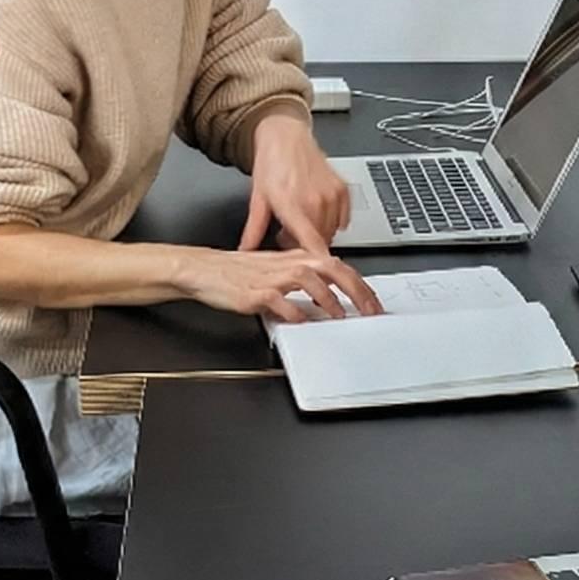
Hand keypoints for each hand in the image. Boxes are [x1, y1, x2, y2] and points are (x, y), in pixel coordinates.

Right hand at [167, 244, 379, 321]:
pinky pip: (280, 301)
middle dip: (356, 290)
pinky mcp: (256, 292)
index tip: (374, 301)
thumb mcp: (276, 271)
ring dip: (328, 299)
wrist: (204, 270)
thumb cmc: (238, 272)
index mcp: (296, 258)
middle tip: (370, 310)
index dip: (360, 284)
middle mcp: (288, 264)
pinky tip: (302, 321)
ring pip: (309, 280)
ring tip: (340, 315)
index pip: (337, 266)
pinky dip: (294, 312)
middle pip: (331, 269)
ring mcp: (272, 277)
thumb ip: (303, 279)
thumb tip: (329, 292)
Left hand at [241, 112, 349, 254]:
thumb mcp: (258, 197)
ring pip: (331, 232)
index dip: (314, 260)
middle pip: (320, 241)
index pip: (310, 241)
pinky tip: (315, 212)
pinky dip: (331, 222)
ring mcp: (331, 195)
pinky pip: (342, 220)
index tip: (314, 270)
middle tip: (288, 232)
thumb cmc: (272, 163)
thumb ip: (254, 229)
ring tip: (300, 220)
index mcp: (292, 204)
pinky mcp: (342, 190)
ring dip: (317, 233)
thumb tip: (246, 250)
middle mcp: (315, 200)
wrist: (287, 137)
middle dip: (303, 244)